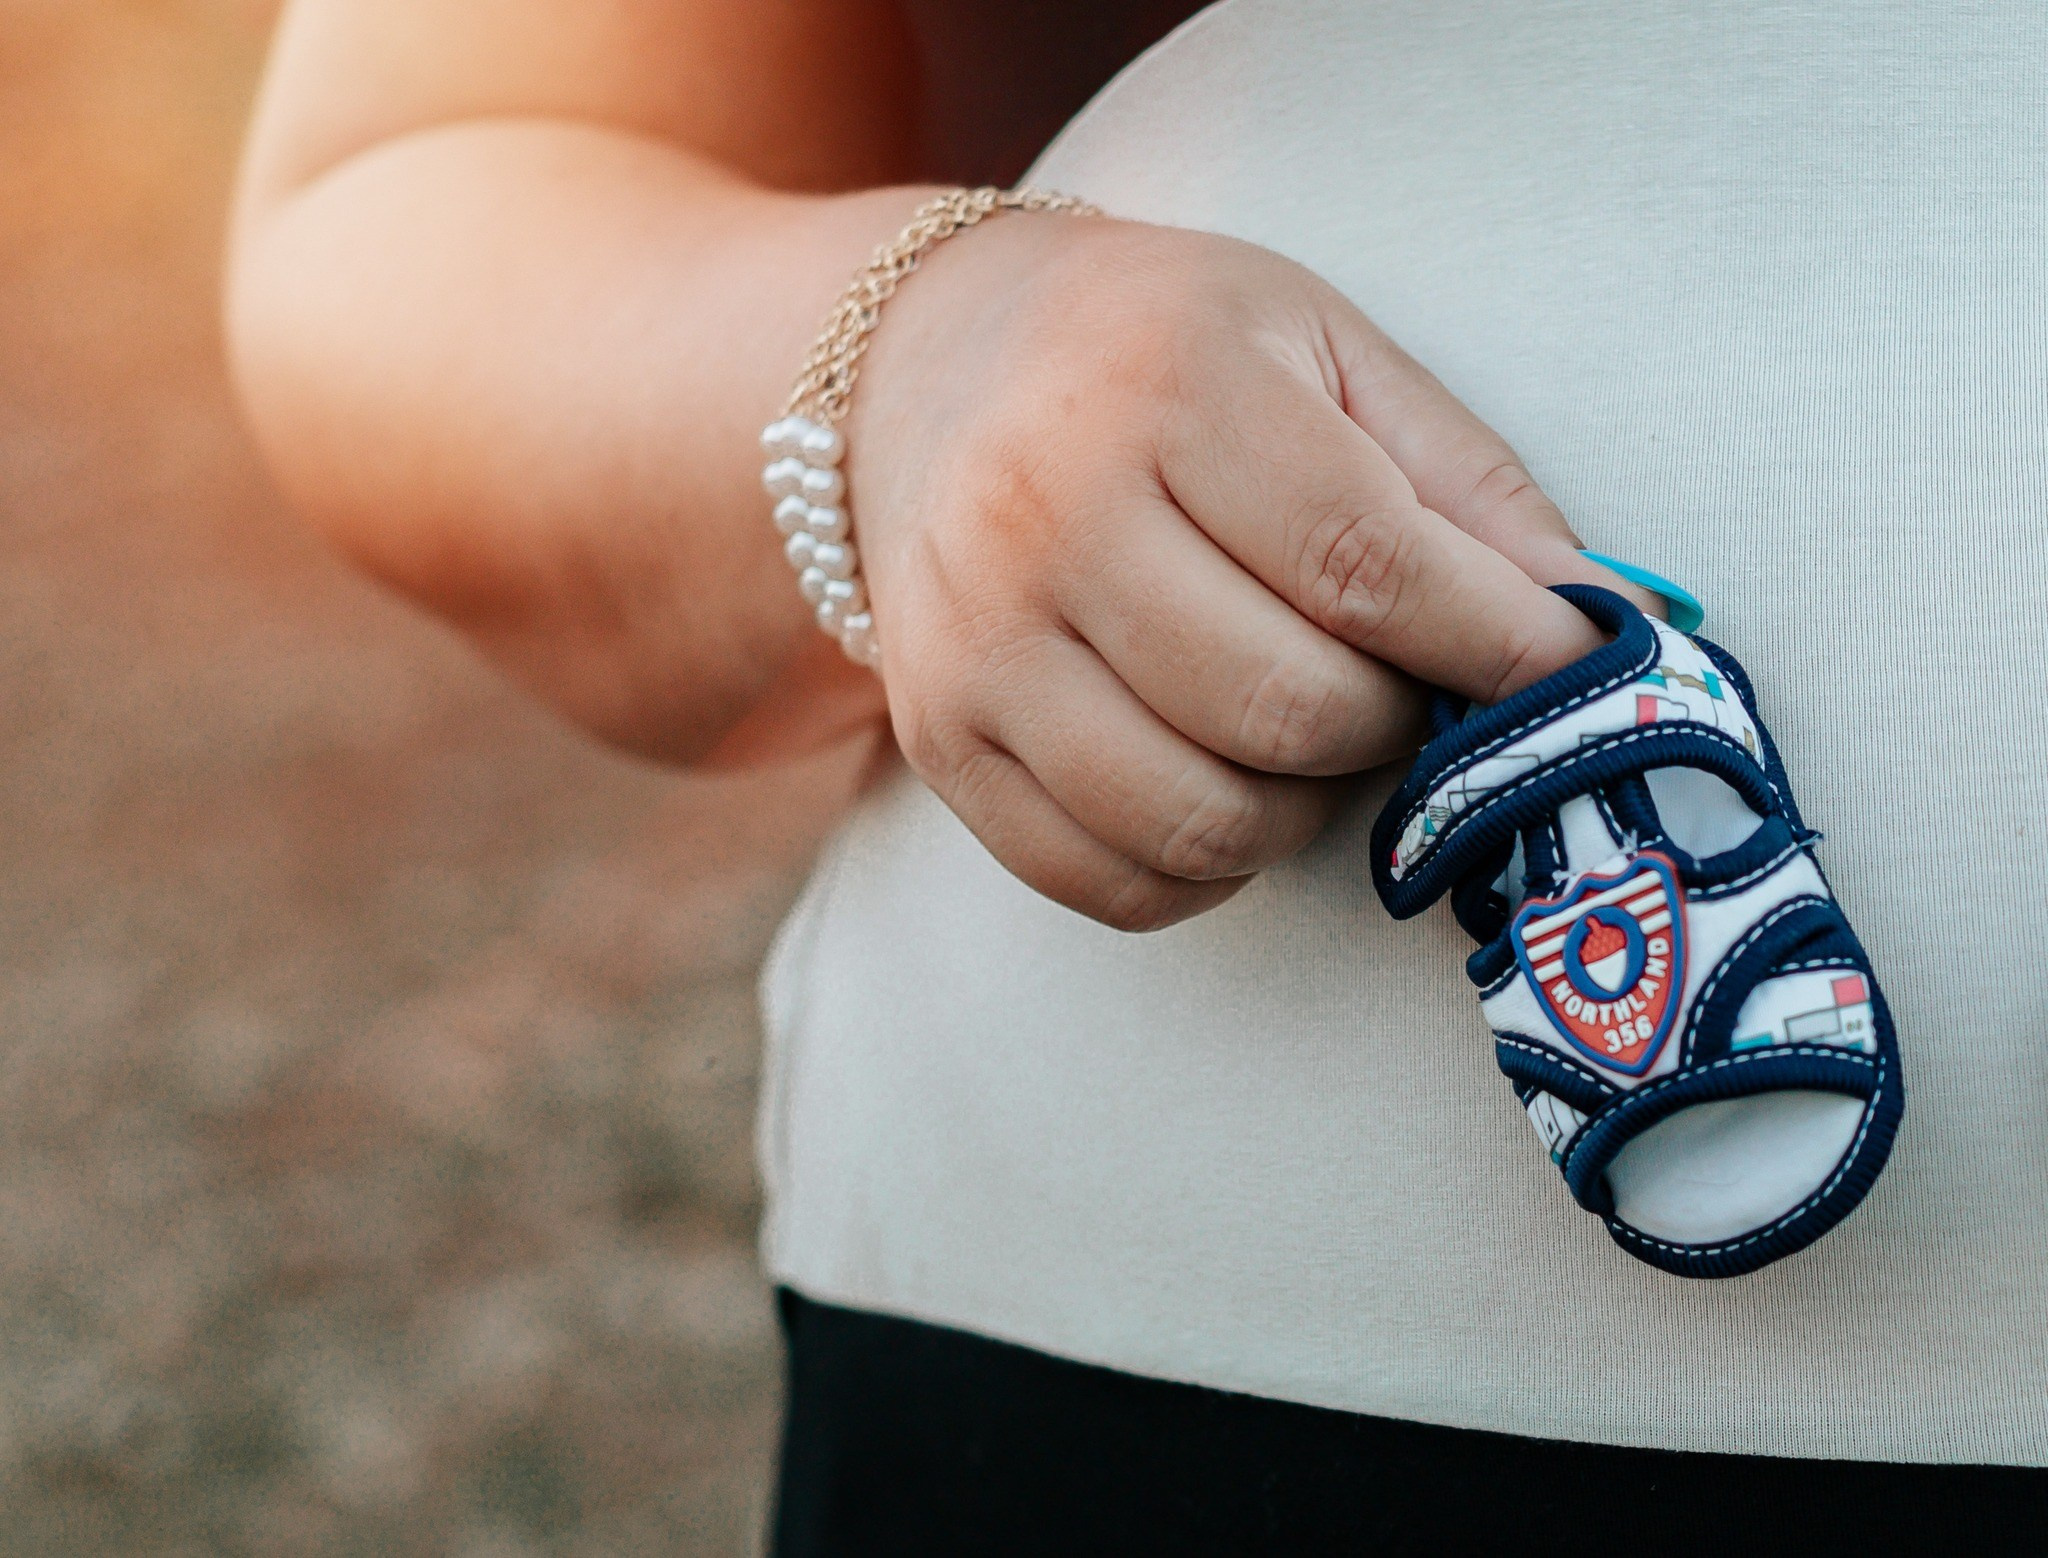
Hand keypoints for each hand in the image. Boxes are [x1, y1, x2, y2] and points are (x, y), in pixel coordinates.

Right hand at [844, 214, 1648, 930]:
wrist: (930, 366)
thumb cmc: (1156, 350)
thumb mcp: (1320, 347)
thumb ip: (1459, 482)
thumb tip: (1597, 622)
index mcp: (1164, 382)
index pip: (1366, 563)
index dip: (1494, 644)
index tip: (1562, 669)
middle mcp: (1044, 511)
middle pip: (1287, 707)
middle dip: (1393, 724)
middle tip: (1401, 681)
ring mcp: (975, 637)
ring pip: (1198, 816)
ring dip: (1303, 806)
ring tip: (1306, 731)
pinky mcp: (937, 733)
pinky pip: (1102, 878)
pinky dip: (1199, 867)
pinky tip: (1219, 785)